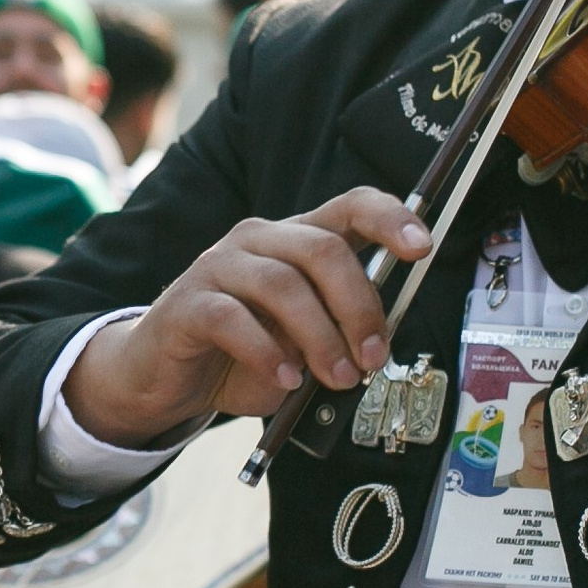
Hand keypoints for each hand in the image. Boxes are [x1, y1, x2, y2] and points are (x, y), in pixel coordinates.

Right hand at [63, 191, 431, 444]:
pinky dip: (267, 353)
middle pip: (322, 249)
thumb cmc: (240, 356)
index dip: (389, 218)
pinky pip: (232, 318)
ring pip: (282, 284)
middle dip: (359, 306)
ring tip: (335, 378)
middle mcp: (256, 240)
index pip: (348, 207)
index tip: (422, 247)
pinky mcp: (186, 303)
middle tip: (373, 357)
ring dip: (320, 337)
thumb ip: (337, 334)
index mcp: (293, 240)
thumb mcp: (301, 344)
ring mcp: (217, 266)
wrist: (164, 378)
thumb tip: (377, 346)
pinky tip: (284, 380)